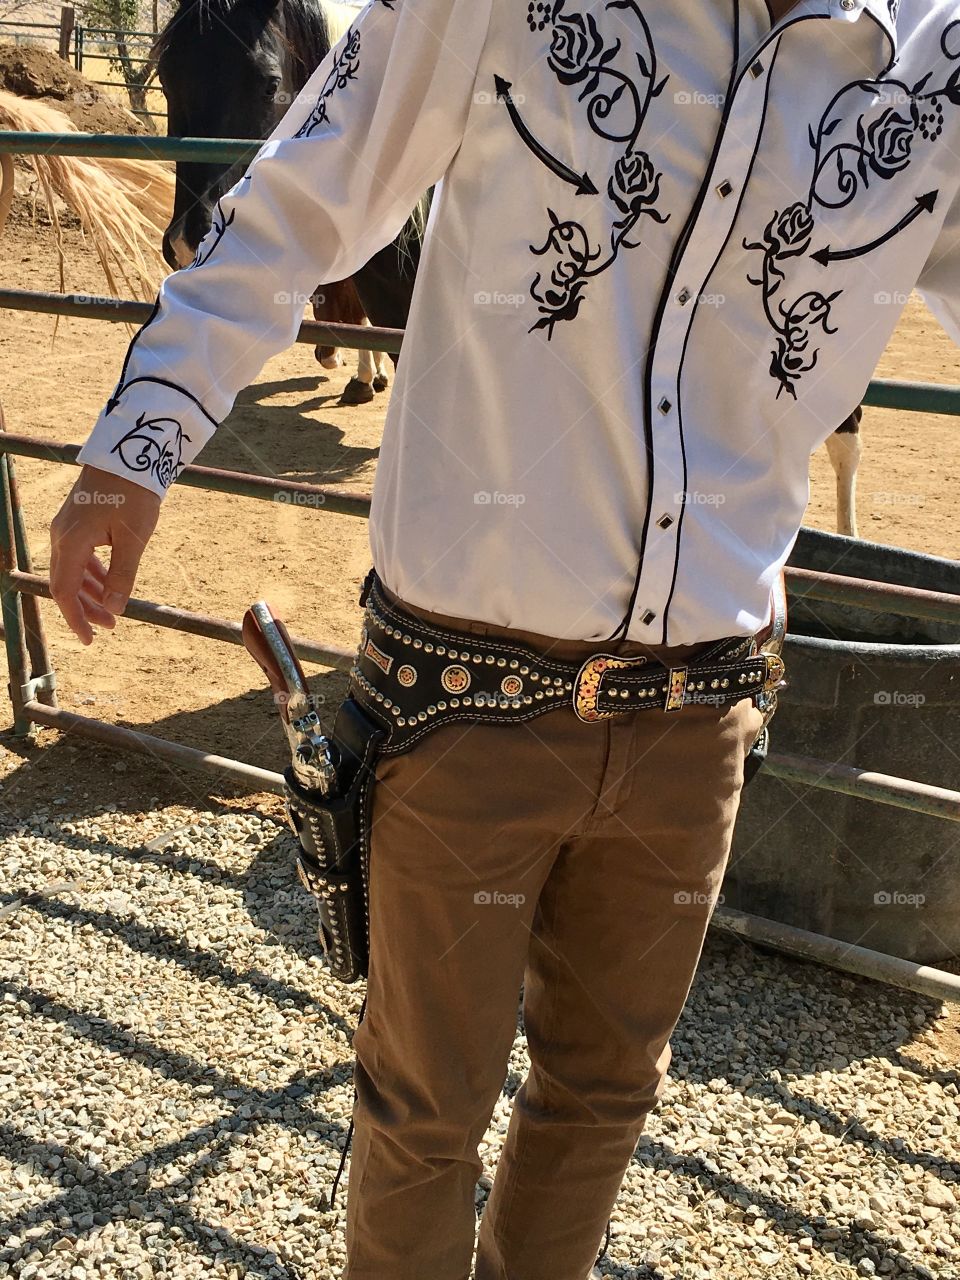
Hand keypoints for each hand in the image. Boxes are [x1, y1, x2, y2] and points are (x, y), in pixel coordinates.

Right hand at [49, 465, 160, 644]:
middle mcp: (61, 536)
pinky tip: (106, 583)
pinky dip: (91, 573)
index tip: (90, 639)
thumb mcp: (133, 539)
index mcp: (70, 543)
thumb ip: (122, 575)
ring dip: (89, 592)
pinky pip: (78, 556)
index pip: (64, 591)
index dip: (75, 618)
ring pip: (71, 570)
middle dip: (85, 609)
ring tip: (112, 610)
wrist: (129, 453)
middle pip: (65, 583)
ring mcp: (67, 527)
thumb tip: (114, 609)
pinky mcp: (77, 521)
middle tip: (109, 628)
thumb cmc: (133, 494)